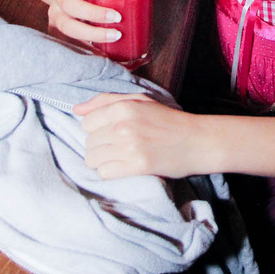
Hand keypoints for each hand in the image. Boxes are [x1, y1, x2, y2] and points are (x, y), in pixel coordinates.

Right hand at [48, 0, 121, 45]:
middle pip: (68, 4)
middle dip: (92, 12)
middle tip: (115, 16)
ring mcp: (58, 14)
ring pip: (67, 25)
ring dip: (91, 32)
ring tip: (114, 34)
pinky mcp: (62, 30)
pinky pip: (71, 40)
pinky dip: (87, 45)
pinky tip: (104, 49)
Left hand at [77, 93, 204, 179]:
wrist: (197, 141)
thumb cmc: (168, 120)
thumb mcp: (141, 100)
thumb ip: (106, 101)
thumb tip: (77, 110)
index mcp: (124, 107)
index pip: (86, 122)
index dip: (96, 128)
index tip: (110, 131)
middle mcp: (123, 126)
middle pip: (88, 142)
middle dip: (100, 145)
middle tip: (119, 145)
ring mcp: (129, 147)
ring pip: (92, 159)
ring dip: (103, 160)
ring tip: (120, 157)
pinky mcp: (136, 166)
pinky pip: (104, 172)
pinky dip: (111, 171)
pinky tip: (124, 166)